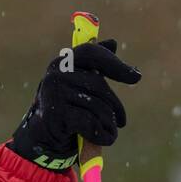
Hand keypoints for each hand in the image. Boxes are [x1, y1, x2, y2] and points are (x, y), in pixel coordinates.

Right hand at [8, 39, 141, 171]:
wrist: (44, 136)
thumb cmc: (67, 108)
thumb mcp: (80, 85)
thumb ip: (95, 66)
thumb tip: (112, 42)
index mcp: (64, 62)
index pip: (92, 53)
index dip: (115, 64)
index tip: (136, 77)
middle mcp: (56, 73)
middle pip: (99, 85)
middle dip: (115, 106)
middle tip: (122, 121)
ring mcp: (54, 93)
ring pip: (98, 107)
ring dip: (109, 124)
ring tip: (109, 131)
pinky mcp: (56, 114)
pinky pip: (91, 124)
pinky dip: (103, 135)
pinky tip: (104, 139)